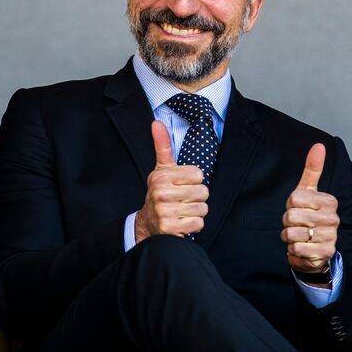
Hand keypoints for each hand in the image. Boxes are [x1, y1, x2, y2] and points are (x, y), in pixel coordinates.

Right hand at [134, 121, 208, 242]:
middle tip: (183, 200)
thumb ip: (162, 145)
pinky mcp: (170, 229)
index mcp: (161, 176)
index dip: (195, 181)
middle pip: (203, 192)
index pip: (199, 174)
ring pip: (202, 208)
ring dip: (196, 212)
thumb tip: (156, 122)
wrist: (148, 223)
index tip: (182, 185)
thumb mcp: (161, 168)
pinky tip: (182, 222)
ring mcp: (164, 212)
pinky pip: (198, 224)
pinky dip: (194, 225)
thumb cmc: (161, 192)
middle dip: (197, 197)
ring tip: (182, 211)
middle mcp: (160, 193)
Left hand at [281, 143, 338, 279]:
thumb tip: (319, 145)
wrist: (316, 249)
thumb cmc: (309, 215)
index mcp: (329, 201)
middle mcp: (333, 218)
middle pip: (291, 216)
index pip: (294, 199)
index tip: (298, 209)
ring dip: (290, 237)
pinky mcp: (325, 252)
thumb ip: (313, 169)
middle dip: (288, 222)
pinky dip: (294, 250)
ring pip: (292, 233)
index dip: (289, 206)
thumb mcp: (308, 191)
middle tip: (297, 224)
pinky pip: (296, 249)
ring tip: (299, 236)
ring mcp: (330, 236)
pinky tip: (303, 248)